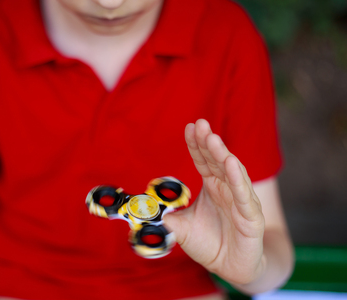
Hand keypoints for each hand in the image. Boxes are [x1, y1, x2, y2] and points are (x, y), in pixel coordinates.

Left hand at [163, 119, 265, 284]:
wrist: (231, 267)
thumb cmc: (210, 243)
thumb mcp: (182, 229)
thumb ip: (168, 217)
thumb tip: (148, 208)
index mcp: (212, 187)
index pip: (203, 161)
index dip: (196, 145)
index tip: (189, 127)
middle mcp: (227, 189)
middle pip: (217, 161)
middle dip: (208, 142)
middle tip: (200, 123)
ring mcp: (240, 201)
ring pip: (231, 173)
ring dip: (221, 154)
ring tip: (212, 138)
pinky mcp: (251, 217)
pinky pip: (244, 196)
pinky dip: (237, 179)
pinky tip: (231, 163)